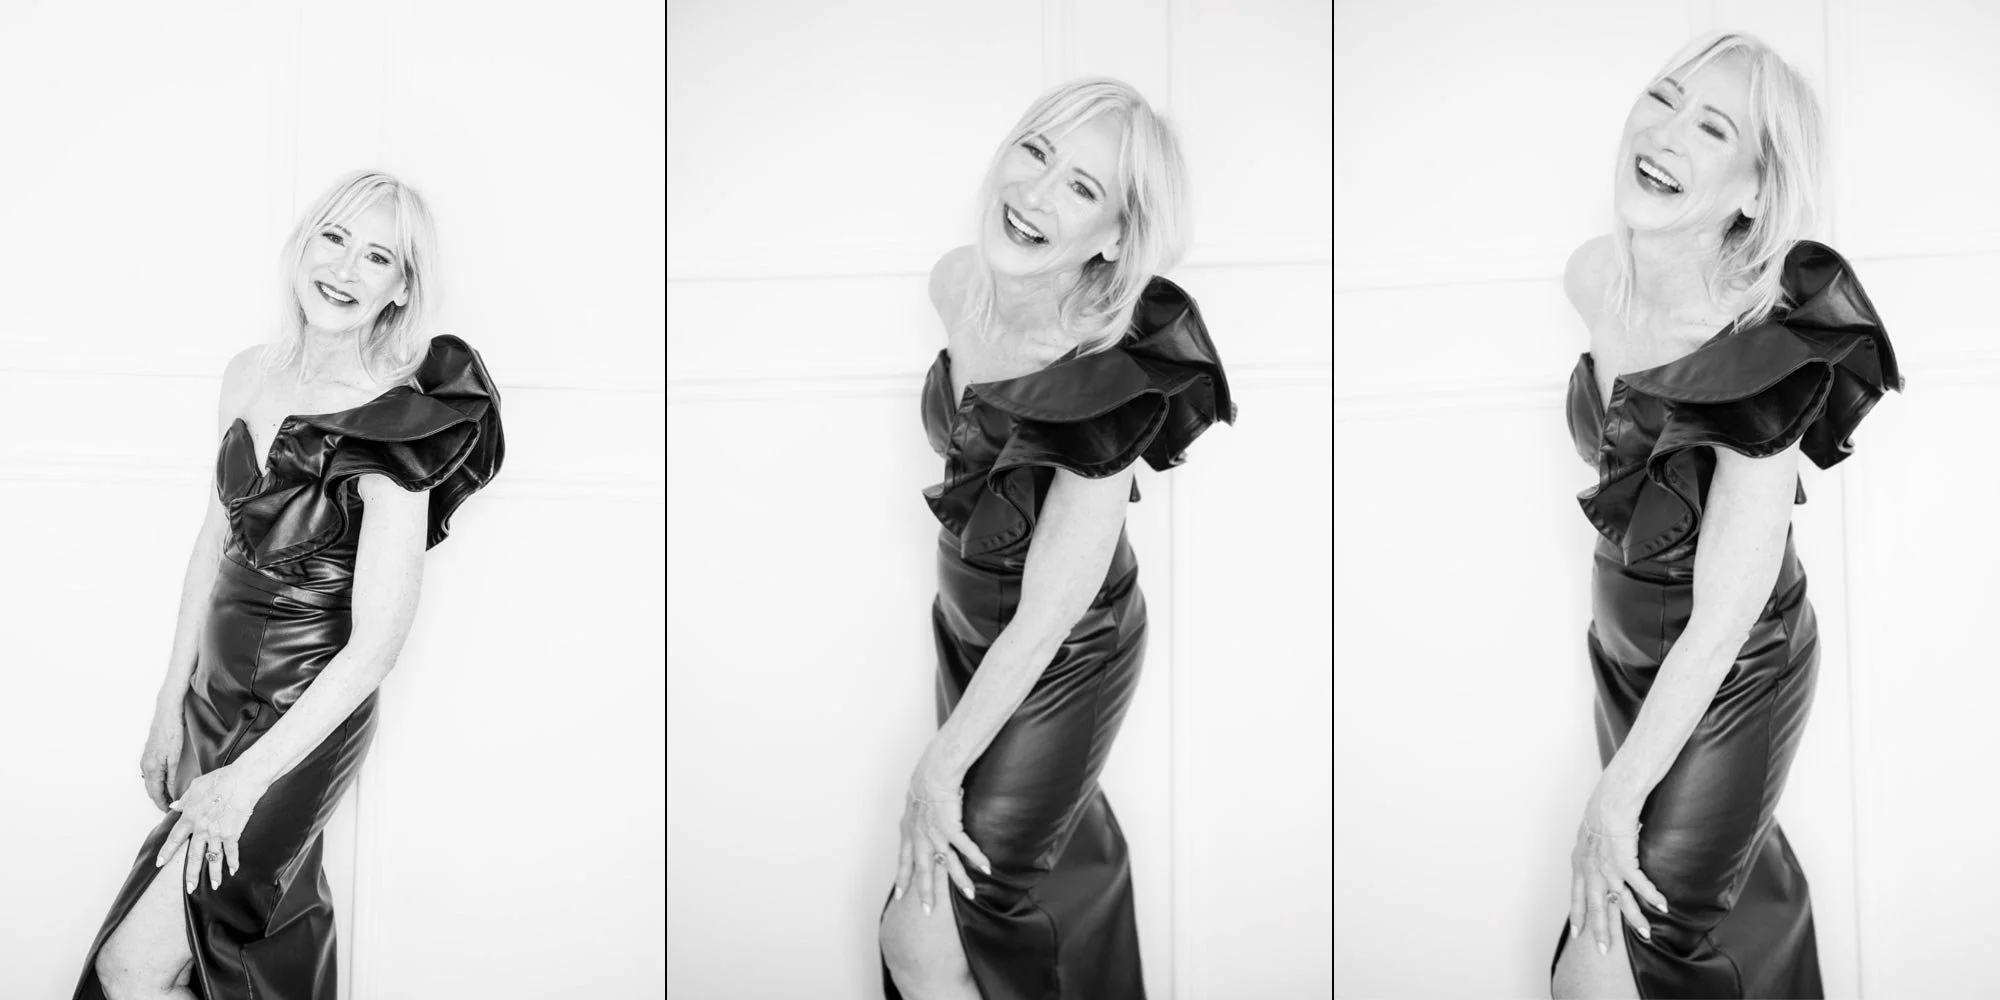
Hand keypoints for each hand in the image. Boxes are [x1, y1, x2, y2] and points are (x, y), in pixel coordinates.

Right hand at [139, 701, 184, 812]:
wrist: (167, 711)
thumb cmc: (172, 731)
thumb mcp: (175, 757)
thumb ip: (172, 777)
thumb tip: (172, 793)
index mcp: (152, 768)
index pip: (155, 794)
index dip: (162, 805)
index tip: (170, 812)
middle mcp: (146, 765)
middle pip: (151, 790)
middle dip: (160, 801)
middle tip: (172, 808)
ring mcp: (146, 760)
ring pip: (151, 782)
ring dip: (159, 792)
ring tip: (171, 799)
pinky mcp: (150, 754)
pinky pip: (152, 774)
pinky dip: (157, 782)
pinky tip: (166, 783)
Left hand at [155, 762, 267, 893]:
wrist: (243, 780)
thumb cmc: (221, 779)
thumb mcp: (196, 785)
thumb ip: (184, 799)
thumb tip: (174, 807)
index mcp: (190, 817)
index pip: (175, 838)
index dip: (167, 852)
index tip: (160, 863)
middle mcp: (202, 829)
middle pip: (194, 856)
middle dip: (191, 874)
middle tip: (190, 888)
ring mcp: (217, 833)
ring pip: (213, 858)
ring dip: (214, 873)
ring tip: (215, 886)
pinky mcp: (233, 833)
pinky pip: (232, 851)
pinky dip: (233, 862)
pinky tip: (233, 870)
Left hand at [894, 771, 992, 916]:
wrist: (932, 773)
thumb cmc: (924, 783)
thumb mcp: (913, 804)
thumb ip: (916, 817)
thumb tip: (917, 819)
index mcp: (909, 832)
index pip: (904, 861)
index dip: (902, 879)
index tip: (900, 896)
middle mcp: (920, 837)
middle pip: (923, 870)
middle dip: (926, 892)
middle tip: (927, 912)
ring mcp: (935, 834)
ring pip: (947, 863)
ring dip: (960, 880)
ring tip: (970, 895)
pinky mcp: (951, 827)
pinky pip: (965, 847)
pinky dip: (976, 857)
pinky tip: (986, 868)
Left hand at [1568, 797, 1669, 955]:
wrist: (1610, 799)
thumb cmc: (1601, 810)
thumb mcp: (1589, 834)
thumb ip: (1593, 849)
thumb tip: (1599, 855)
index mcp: (1580, 863)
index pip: (1577, 895)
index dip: (1577, 915)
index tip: (1577, 934)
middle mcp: (1591, 869)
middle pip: (1595, 906)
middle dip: (1600, 929)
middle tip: (1603, 951)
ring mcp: (1607, 867)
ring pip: (1619, 900)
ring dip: (1633, 918)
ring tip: (1644, 934)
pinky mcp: (1623, 861)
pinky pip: (1640, 885)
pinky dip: (1652, 896)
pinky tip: (1663, 907)